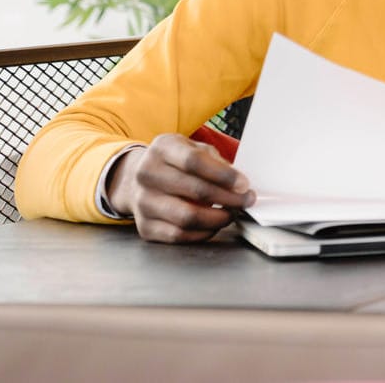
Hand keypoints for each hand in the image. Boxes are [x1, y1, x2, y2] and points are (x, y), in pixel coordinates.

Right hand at [108, 133, 254, 243]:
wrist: (138, 180)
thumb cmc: (174, 163)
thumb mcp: (192, 149)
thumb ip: (215, 162)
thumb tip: (239, 185)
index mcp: (162, 148)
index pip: (194, 162)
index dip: (223, 175)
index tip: (244, 185)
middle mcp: (147, 174)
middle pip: (195, 190)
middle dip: (229, 198)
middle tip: (246, 201)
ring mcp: (142, 202)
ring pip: (187, 217)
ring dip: (218, 219)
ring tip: (231, 213)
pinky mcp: (144, 226)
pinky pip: (178, 235)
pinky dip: (202, 233)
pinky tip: (213, 225)